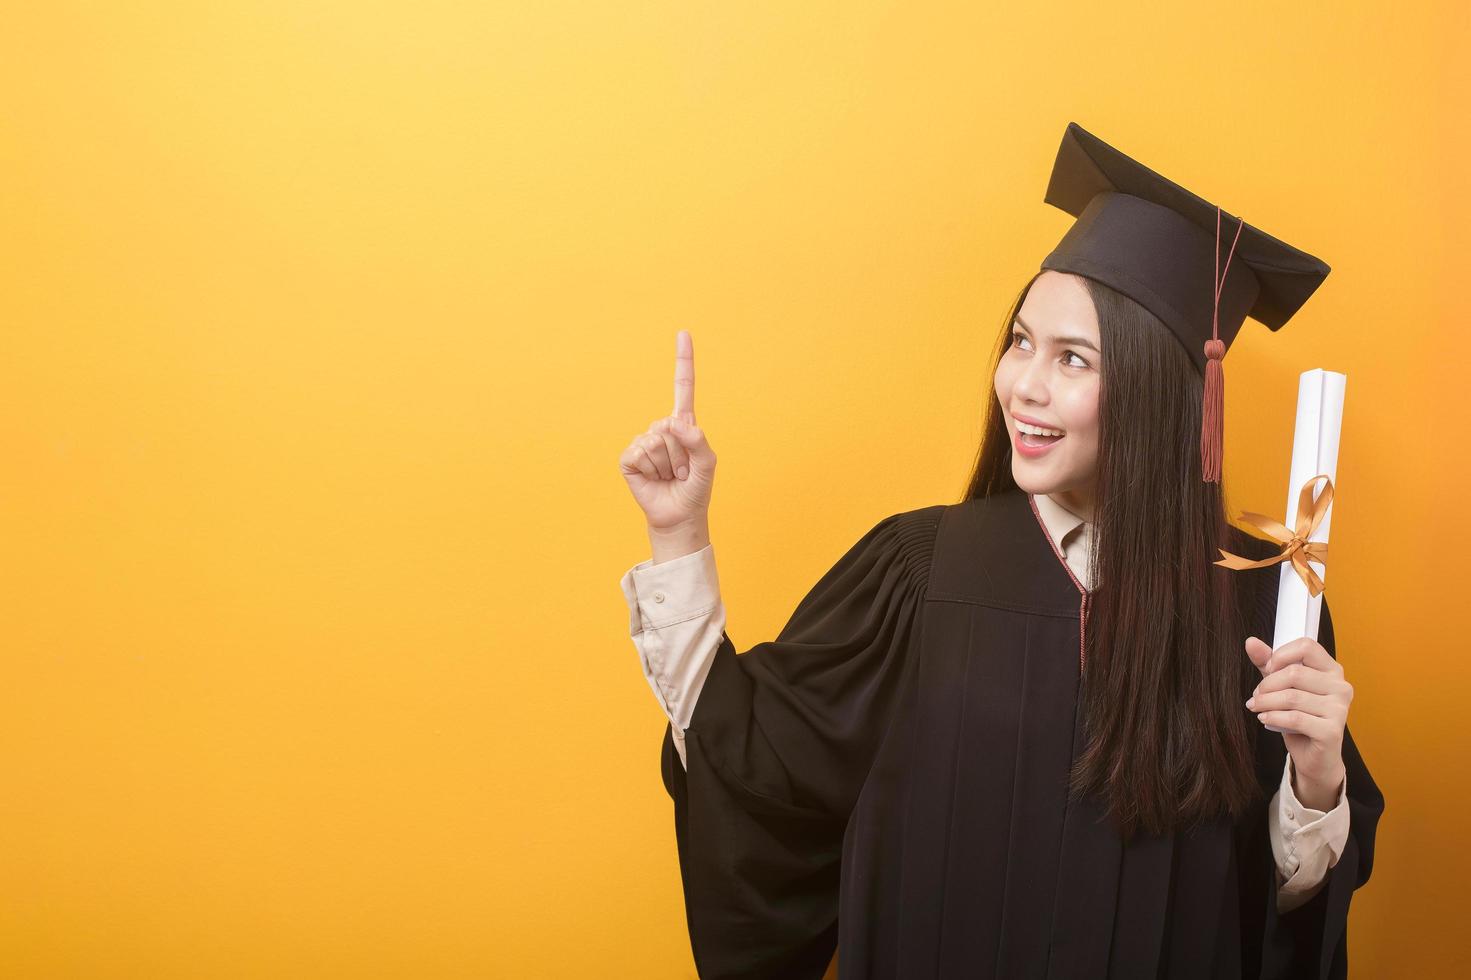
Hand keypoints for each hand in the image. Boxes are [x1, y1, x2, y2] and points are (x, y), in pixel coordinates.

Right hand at [619, 330, 716, 530]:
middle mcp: (661, 428)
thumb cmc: (695, 489)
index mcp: (683, 424)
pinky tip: (652, 479)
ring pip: (655, 442)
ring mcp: (643, 442)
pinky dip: (649, 470)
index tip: (683, 333)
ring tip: (669, 476)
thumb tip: (676, 422)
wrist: (678, 516)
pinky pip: (639, 453)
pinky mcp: (629, 458)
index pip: (683, 386)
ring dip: (666, 465)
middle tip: (681, 471)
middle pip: (668, 426)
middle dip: (679, 454)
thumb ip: (699, 440)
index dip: (683, 360)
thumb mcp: (708, 464)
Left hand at [1244, 634, 1353, 809]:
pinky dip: (1273, 717)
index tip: (1267, 669)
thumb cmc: (1300, 717)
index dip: (1280, 655)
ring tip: (1255, 707)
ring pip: (1291, 697)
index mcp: (1332, 670)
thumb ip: (1268, 664)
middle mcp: (1341, 687)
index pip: (1307, 646)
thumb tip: (1250, 642)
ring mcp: (1339, 709)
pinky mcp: (1332, 731)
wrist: (1315, 757)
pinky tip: (1264, 719)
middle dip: (1267, 685)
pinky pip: (1294, 718)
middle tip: (1255, 697)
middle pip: (1294, 673)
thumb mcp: (1282, 687)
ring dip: (1265, 702)